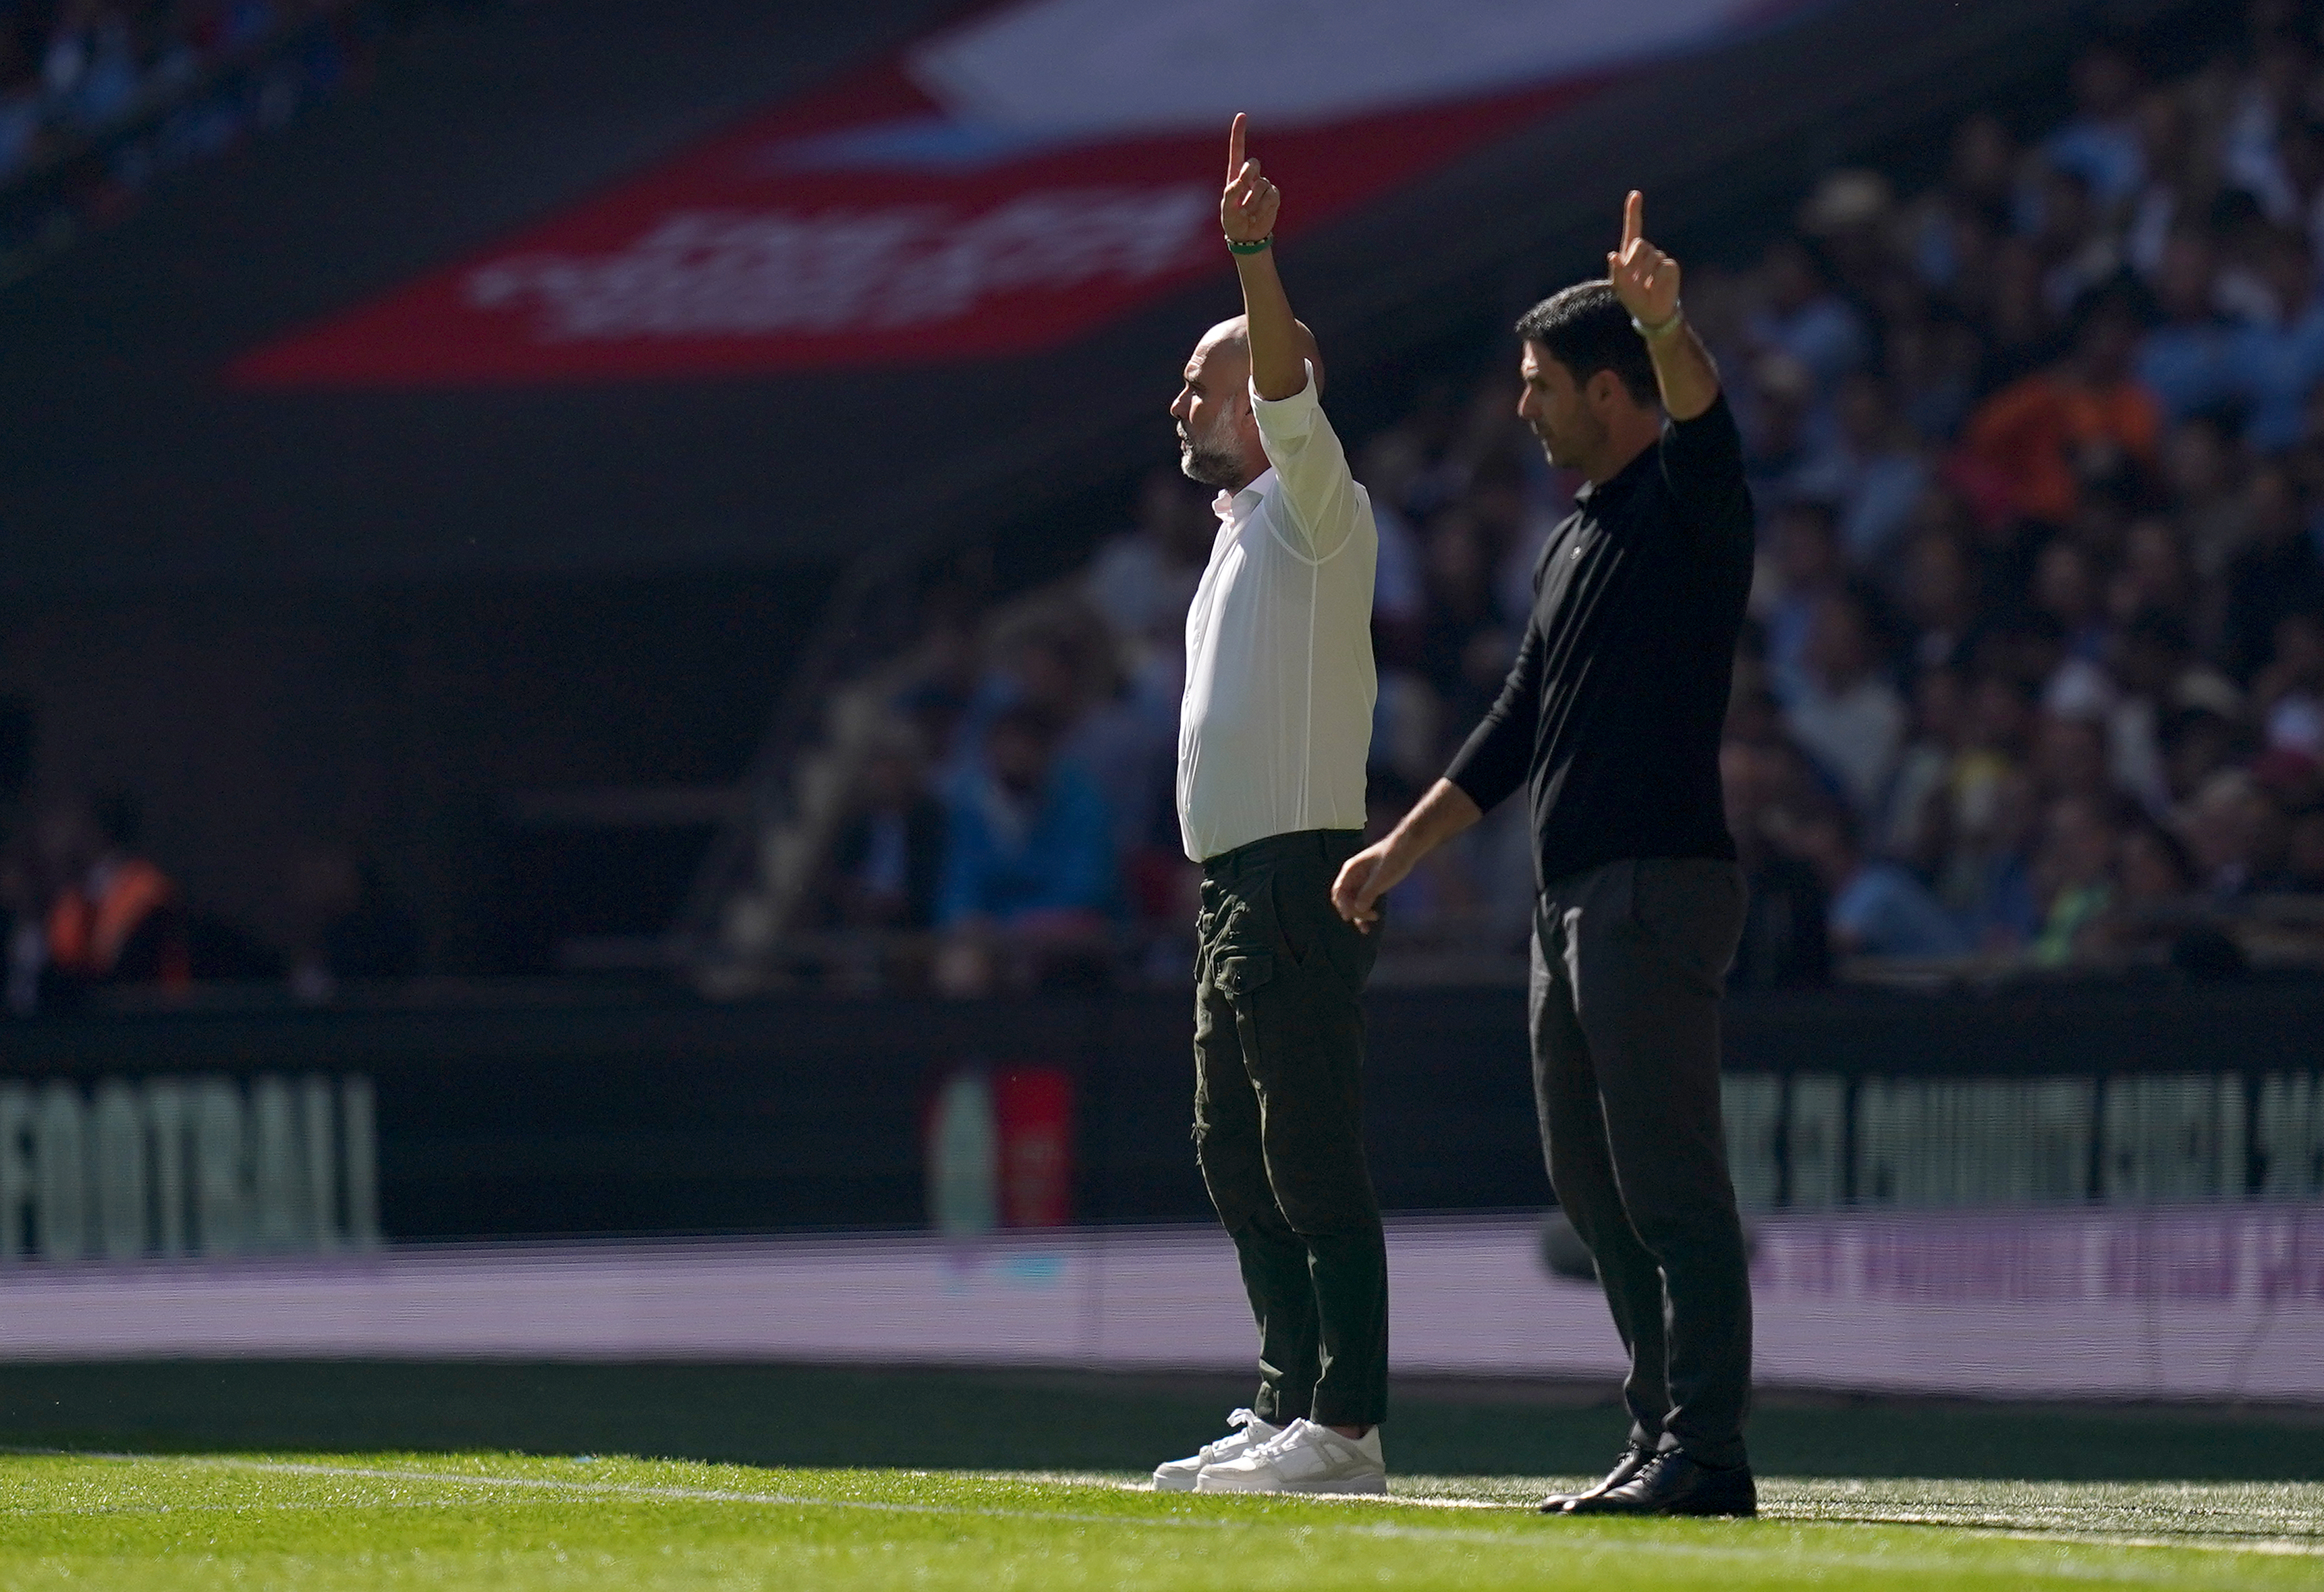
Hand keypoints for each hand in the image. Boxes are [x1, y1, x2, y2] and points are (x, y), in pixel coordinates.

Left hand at [1222, 112, 1278, 243]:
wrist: (1247, 236)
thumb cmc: (1233, 221)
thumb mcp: (1227, 209)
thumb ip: (1231, 192)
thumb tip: (1241, 181)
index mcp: (1235, 176)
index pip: (1237, 150)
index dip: (1239, 133)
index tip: (1242, 115)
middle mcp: (1250, 178)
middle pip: (1252, 163)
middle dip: (1248, 176)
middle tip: (1242, 191)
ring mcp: (1263, 186)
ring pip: (1262, 185)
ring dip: (1253, 202)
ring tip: (1248, 213)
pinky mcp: (1274, 196)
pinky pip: (1272, 196)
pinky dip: (1264, 208)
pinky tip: (1258, 215)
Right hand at [1331, 840, 1409, 932]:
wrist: (1407, 848)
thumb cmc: (1393, 859)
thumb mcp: (1380, 878)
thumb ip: (1368, 893)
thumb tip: (1357, 909)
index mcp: (1351, 870)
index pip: (1339, 892)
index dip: (1343, 906)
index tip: (1351, 918)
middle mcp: (1353, 875)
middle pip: (1344, 898)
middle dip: (1352, 912)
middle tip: (1366, 921)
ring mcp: (1361, 879)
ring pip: (1354, 901)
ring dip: (1358, 914)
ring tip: (1366, 929)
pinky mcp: (1371, 883)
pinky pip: (1363, 899)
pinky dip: (1365, 909)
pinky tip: (1372, 917)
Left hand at [1607, 190, 1679, 328]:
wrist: (1652, 312)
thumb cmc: (1634, 298)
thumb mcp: (1621, 287)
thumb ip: (1616, 271)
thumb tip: (1612, 255)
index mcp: (1630, 254)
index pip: (1633, 229)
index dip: (1633, 212)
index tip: (1635, 194)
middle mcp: (1645, 252)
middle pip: (1639, 245)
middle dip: (1634, 262)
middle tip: (1636, 280)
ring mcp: (1659, 258)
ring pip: (1651, 257)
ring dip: (1646, 274)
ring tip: (1646, 286)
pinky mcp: (1670, 266)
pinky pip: (1663, 267)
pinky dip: (1658, 279)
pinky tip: (1657, 286)